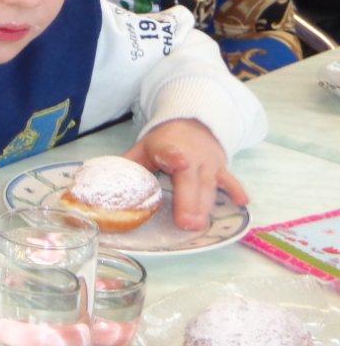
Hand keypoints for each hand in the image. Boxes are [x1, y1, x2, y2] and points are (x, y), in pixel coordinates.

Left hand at [125, 118, 248, 230]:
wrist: (193, 122)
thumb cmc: (164, 142)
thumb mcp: (144, 148)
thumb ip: (130, 165)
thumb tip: (107, 185)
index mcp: (167, 148)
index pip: (170, 152)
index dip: (174, 158)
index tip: (178, 163)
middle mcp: (191, 156)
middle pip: (191, 180)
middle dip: (189, 202)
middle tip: (186, 224)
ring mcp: (209, 163)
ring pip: (209, 186)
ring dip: (206, 206)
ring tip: (200, 226)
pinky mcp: (222, 168)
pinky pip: (230, 180)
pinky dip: (236, 190)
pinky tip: (242, 202)